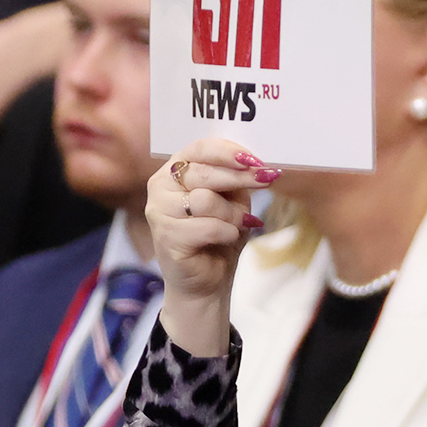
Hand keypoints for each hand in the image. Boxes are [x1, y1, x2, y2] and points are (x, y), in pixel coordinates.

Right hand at [146, 138, 278, 355]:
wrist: (208, 279)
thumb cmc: (220, 234)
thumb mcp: (233, 199)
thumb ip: (238, 178)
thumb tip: (260, 163)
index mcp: (176, 169)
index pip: (200, 148)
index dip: (229, 152)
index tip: (256, 159)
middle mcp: (160, 185)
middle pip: (203, 172)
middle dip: (240, 177)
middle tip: (267, 180)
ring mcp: (158, 210)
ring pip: (205, 200)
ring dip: (232, 214)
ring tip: (239, 224)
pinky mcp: (165, 236)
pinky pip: (207, 227)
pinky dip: (227, 232)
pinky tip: (227, 238)